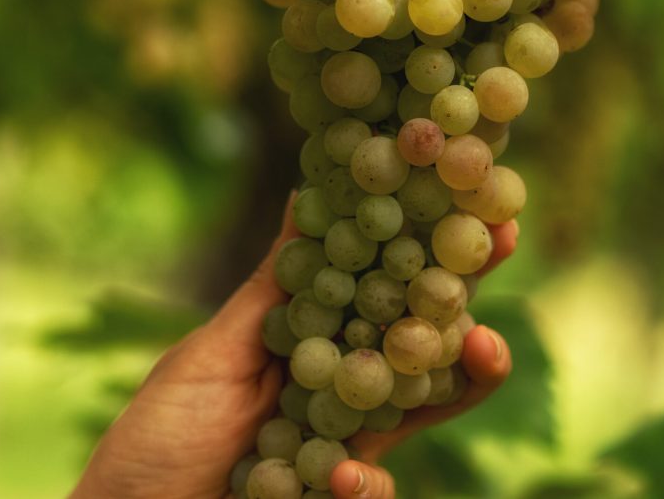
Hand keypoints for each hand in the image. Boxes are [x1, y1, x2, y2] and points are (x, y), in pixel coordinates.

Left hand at [69, 195, 516, 498]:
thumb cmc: (161, 432)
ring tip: (485, 346)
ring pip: (427, 403)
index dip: (422, 241)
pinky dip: (367, 486)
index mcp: (319, 338)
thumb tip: (307, 193)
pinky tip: (340, 478)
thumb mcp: (213, 350)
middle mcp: (346, 384)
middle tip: (502, 240)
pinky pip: (376, 490)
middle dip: (466, 282)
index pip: (382, 284)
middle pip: (424, 334)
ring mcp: (350, 444)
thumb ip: (274, 290)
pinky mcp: (340, 496)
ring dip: (466, 372)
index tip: (459, 194)